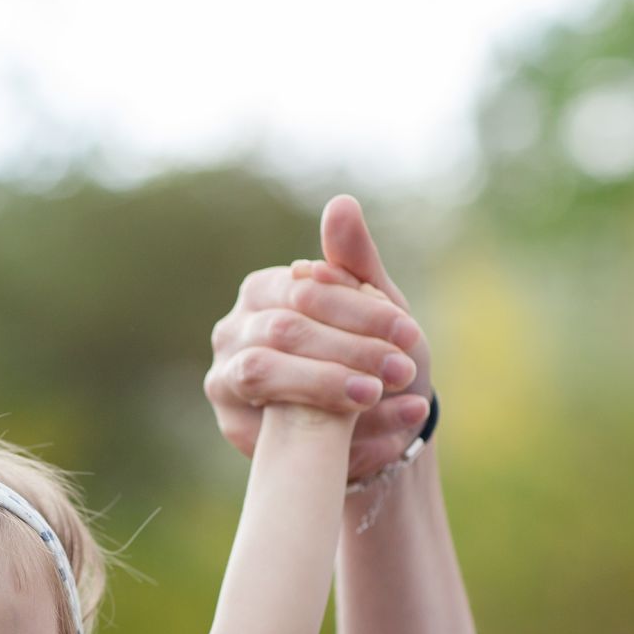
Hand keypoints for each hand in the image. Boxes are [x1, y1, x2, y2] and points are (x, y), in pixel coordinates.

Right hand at [204, 195, 432, 478]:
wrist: (367, 422)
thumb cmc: (366, 352)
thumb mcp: (372, 305)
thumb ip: (355, 260)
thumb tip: (341, 203)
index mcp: (263, 291)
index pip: (305, 291)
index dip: (358, 310)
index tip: (408, 331)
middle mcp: (233, 330)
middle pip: (285, 331)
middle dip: (350, 350)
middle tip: (403, 369)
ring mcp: (225, 377)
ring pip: (265, 373)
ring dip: (330, 385)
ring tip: (382, 393)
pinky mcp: (233, 425)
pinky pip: (274, 427)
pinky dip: (337, 426)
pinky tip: (389, 429)